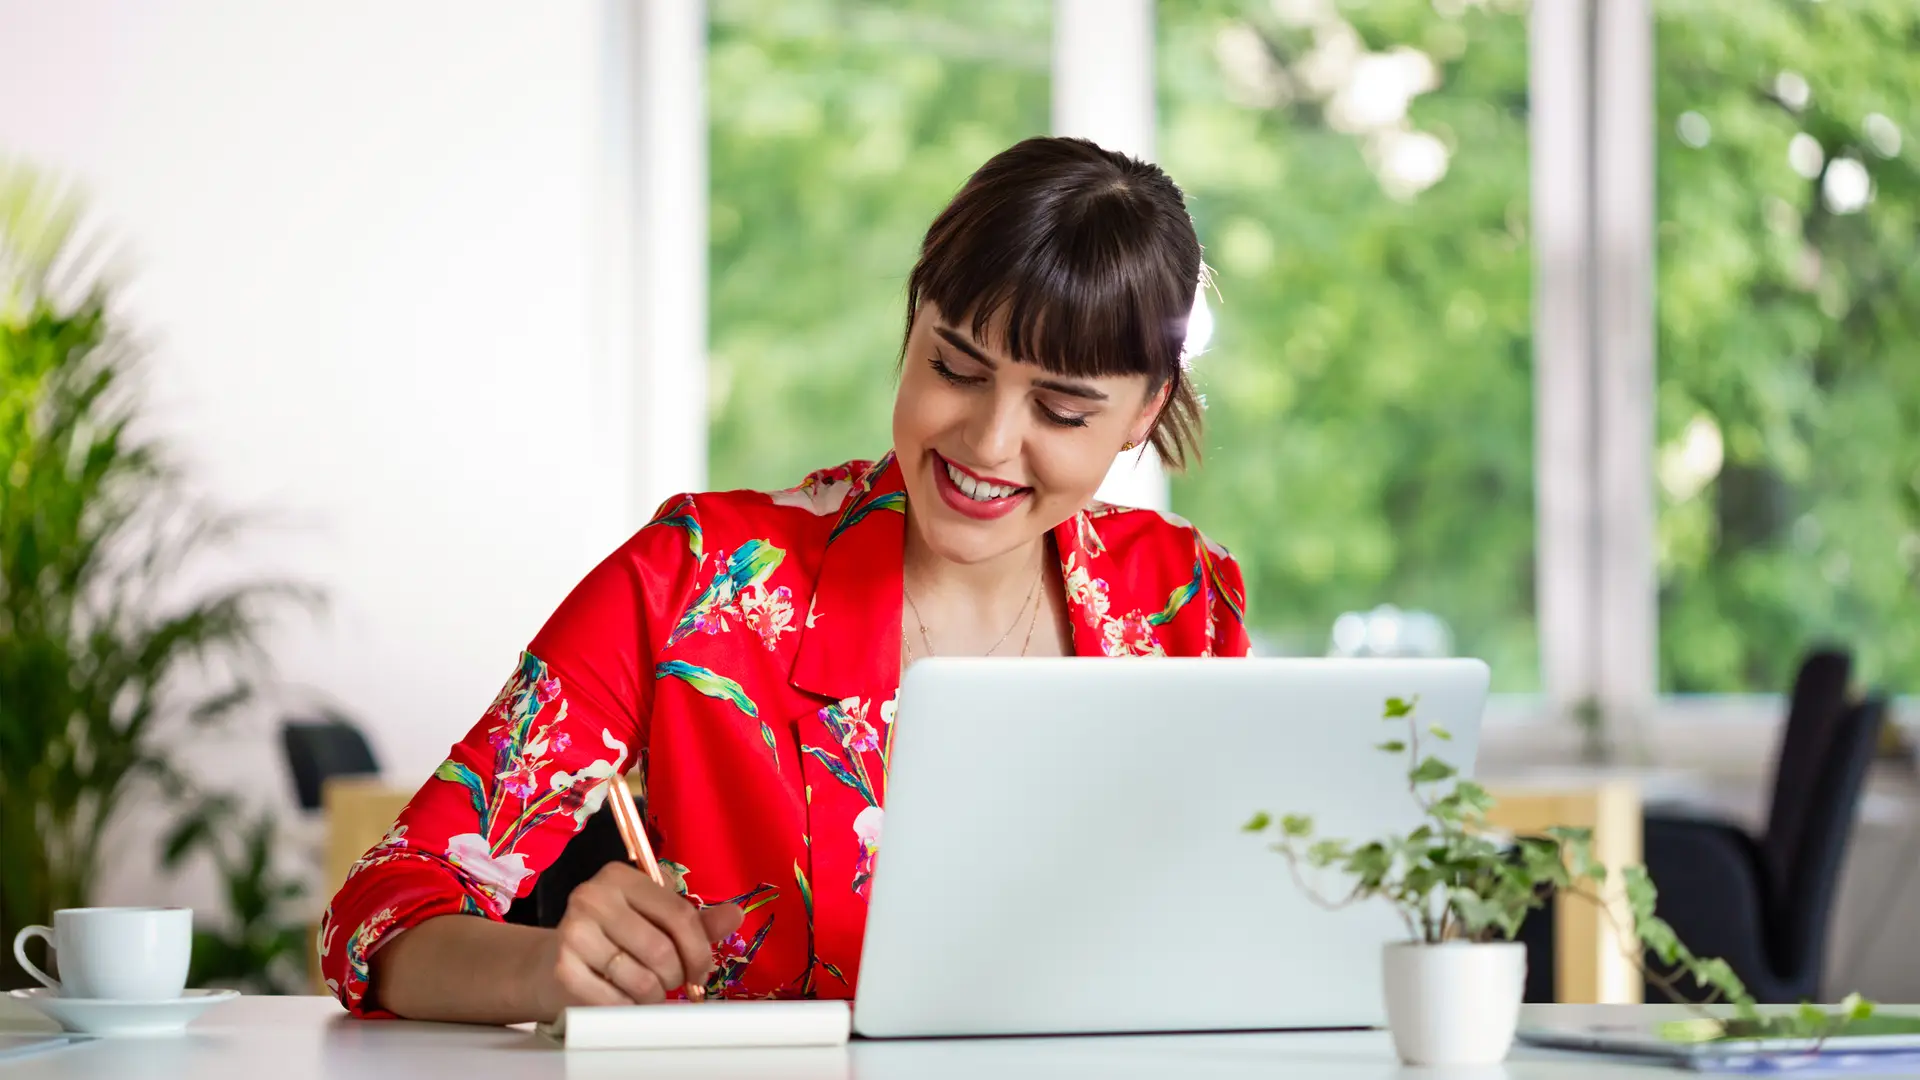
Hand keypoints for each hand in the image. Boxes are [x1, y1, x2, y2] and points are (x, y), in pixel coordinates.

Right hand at [535, 861, 743, 1014]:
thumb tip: (735, 914)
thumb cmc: (614, 935)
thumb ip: (696, 920)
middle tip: (673, 982)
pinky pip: (614, 1000)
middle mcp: (593, 897)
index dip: (699, 949)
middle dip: (677, 975)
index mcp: (620, 876)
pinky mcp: (562, 968)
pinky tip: (626, 1000)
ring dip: (655, 995)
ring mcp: (573, 931)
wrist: (555, 960)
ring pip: (640, 978)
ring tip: (650, 991)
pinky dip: (629, 1008)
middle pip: (661, 949)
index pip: (678, 913)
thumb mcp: (655, 918)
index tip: (702, 971)